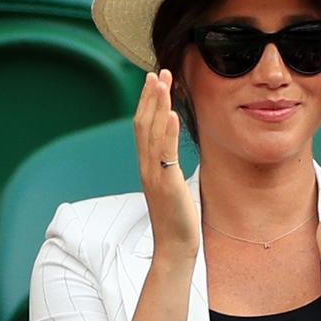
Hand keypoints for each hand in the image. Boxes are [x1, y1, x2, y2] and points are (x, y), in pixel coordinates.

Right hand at [133, 70, 199, 259]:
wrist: (175, 248)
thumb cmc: (177, 221)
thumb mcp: (172, 188)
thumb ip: (168, 170)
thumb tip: (172, 158)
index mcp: (147, 167)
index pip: (143, 128)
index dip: (147, 103)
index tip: (155, 82)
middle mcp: (146, 168)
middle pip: (143, 124)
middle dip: (150, 97)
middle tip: (158, 72)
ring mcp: (154, 175)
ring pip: (151, 133)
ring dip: (157, 105)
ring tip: (163, 82)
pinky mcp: (166, 184)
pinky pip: (165, 154)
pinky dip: (167, 132)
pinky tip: (171, 114)